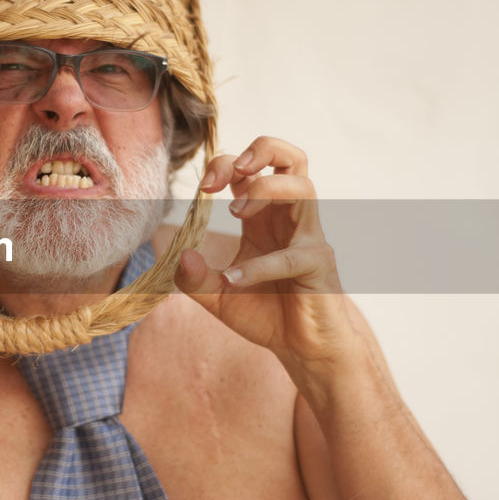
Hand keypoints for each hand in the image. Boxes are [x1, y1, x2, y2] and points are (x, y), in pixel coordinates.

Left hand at [175, 136, 355, 376]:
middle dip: (261, 149)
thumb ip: (194, 279)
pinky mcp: (318, 265)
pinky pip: (292, 254)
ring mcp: (309, 238)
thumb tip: (180, 254)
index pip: (251, 169)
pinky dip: (259, 265)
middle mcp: (289, 218)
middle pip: (291, 157)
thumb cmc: (267, 315)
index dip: (225, 165)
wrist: (303, 350)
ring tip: (235, 213)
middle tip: (231, 173)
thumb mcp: (218, 297)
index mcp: (264, 217)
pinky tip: (233, 279)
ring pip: (303, 187)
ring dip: (264, 190)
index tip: (203, 187)